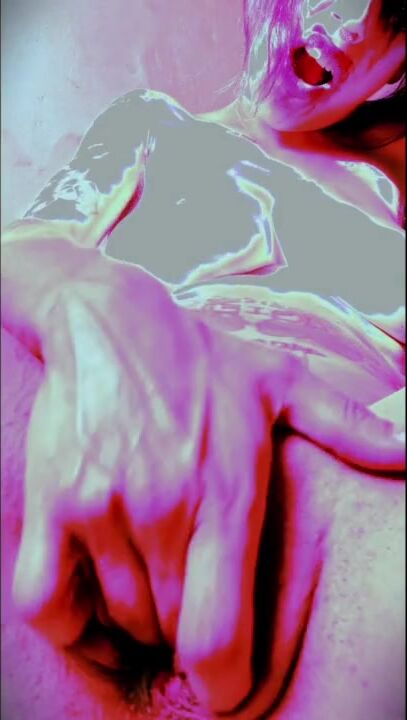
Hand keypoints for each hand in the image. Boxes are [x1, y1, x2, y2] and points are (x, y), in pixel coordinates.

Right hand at [3, 237, 404, 714]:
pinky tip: (91, 610)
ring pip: (119, 617)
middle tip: (193, 604)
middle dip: (186, 633)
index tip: (228, 683)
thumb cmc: (198, 357)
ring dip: (138, 622)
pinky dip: (68, 623)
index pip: (218, 632)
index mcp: (226, 494)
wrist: (111, 320)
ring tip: (153, 592)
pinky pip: (43, 600)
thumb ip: (345, 425)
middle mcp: (162, 510)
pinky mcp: (51, 502)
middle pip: (170, 631)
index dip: (225, 680)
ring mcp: (100, 509)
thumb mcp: (280, 381)